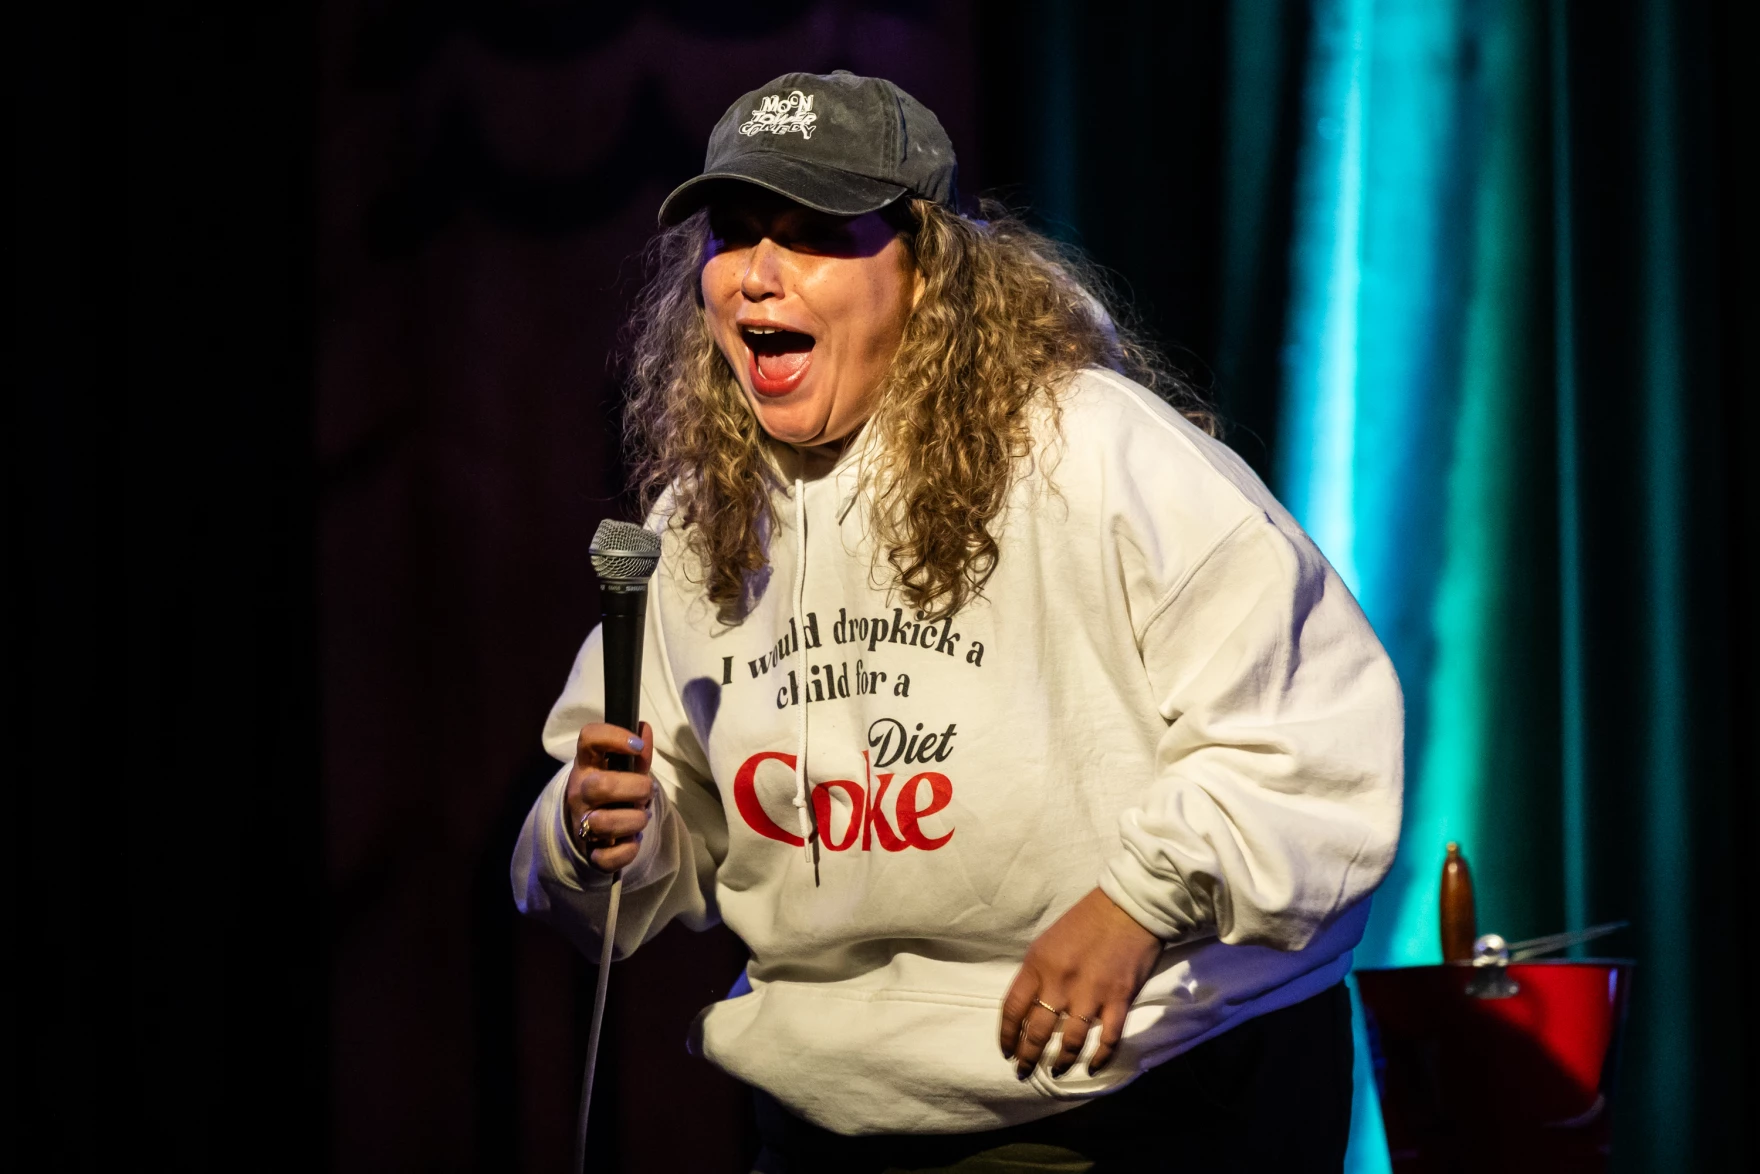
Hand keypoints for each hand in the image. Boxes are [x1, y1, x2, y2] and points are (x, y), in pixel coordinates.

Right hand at [564, 722, 653, 873]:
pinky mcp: (590, 852)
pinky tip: (633, 840)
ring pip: (603, 823)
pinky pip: (606, 857)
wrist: (589, 827)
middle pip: (599, 786)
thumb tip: (644, 729)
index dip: (614, 737)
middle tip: (648, 791)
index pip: (588, 739)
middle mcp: (579, 792)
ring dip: (635, 820)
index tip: (636, 745)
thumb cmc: (613, 790)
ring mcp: (582, 822)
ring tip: (642, 817)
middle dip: (635, 788)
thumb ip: (637, 752)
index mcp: (587, 765)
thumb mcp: (623, 768)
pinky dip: (627, 850)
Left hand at [1000, 888, 1161, 1077]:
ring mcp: (1090, 993)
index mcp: (1038, 965)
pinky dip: (1099, 1058)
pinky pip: (1107, 1040)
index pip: (1013, 1009)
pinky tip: (1091, 1067)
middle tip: (1024, 1071)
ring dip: (1061, 1062)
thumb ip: (1037, 974)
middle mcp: (1060, 983)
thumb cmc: (1086, 920)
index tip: (1006, 1051)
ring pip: (1070, 1042)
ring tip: (1056, 1071)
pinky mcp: (1119, 999)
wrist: (1128, 906)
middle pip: (1038, 1032)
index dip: (1007, 1036)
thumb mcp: (1048, 942)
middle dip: (1028, 1057)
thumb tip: (1030, 1007)